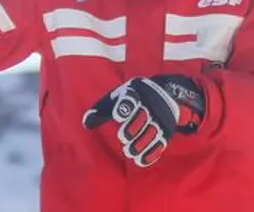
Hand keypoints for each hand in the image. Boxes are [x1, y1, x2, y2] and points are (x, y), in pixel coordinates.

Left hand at [82, 75, 206, 166]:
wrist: (165, 93)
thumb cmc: (132, 99)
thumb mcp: (117, 97)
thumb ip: (102, 110)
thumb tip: (87, 122)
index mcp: (135, 93)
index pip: (131, 99)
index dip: (125, 107)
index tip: (118, 116)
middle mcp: (151, 104)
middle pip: (144, 116)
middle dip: (134, 127)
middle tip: (124, 137)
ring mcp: (161, 118)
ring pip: (153, 131)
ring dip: (142, 143)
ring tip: (130, 152)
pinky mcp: (167, 130)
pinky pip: (161, 143)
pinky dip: (152, 152)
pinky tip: (142, 160)